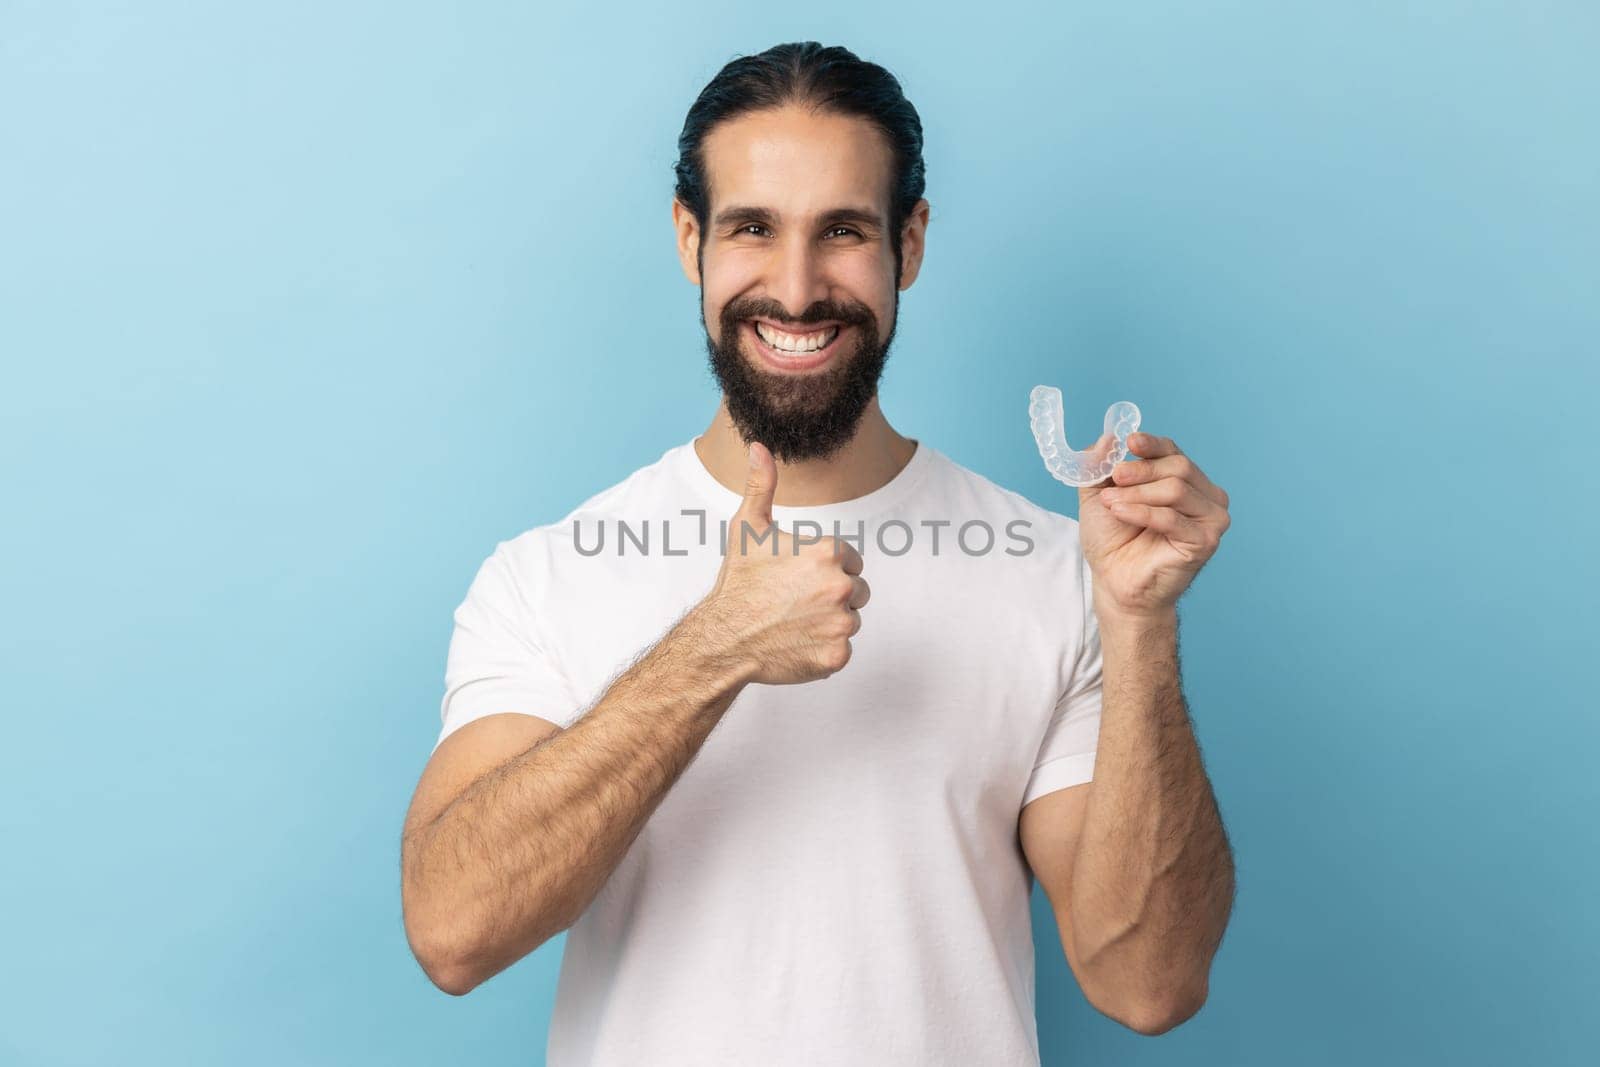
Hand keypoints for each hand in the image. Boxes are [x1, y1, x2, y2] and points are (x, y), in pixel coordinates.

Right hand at [696, 441, 870, 683]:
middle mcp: (841, 586)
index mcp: (828, 552)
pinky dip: (823, 649)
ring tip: (794, 622)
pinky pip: (843, 649)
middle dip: (832, 595)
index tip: (797, 578)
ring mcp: (841, 623)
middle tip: (795, 602)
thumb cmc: (738, 582)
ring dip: (829, 622)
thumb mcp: (747, 528)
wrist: (723, 639)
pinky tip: (796, 642)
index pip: (850, 560)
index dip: (825, 569)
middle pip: (858, 590)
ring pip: (851, 619)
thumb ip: (761, 485)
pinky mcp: (837, 655)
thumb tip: (759, 447)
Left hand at [1077, 431, 1230, 619]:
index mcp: (1185, 481)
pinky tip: (1120, 512)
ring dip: (1138, 493)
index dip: (1152, 445)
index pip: (1174, 452)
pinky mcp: (1205, 541)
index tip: (1130, 441)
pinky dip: (1142, 512)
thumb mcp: (1097, 495)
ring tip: (1111, 503)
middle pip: (1178, 467)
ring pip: (1176, 489)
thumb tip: (1108, 437)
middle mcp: (1205, 496)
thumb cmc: (1113, 540)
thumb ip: (1100, 466)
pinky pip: (1172, 518)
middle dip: (1141, 471)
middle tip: (1114, 478)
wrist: (1115, 582)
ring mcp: (1210, 519)